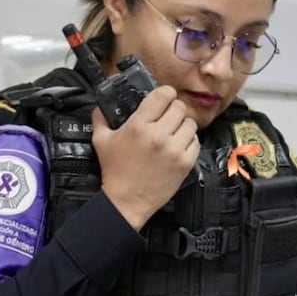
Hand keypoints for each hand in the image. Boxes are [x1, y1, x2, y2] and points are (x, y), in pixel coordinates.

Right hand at [92, 85, 198, 229]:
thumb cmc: (114, 171)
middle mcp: (159, 135)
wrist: (127, 201)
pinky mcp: (185, 163)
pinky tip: (178, 146)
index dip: (165, 94)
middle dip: (173, 110)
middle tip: (167, 118)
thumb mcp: (101, 141)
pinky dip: (189, 142)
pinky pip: (196, 142)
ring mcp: (175, 150)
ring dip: (183, 126)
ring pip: (190, 124)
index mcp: (139, 125)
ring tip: (173, 133)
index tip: (163, 99)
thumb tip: (101, 105)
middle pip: (180, 107)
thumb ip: (100, 118)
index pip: (164, 95)